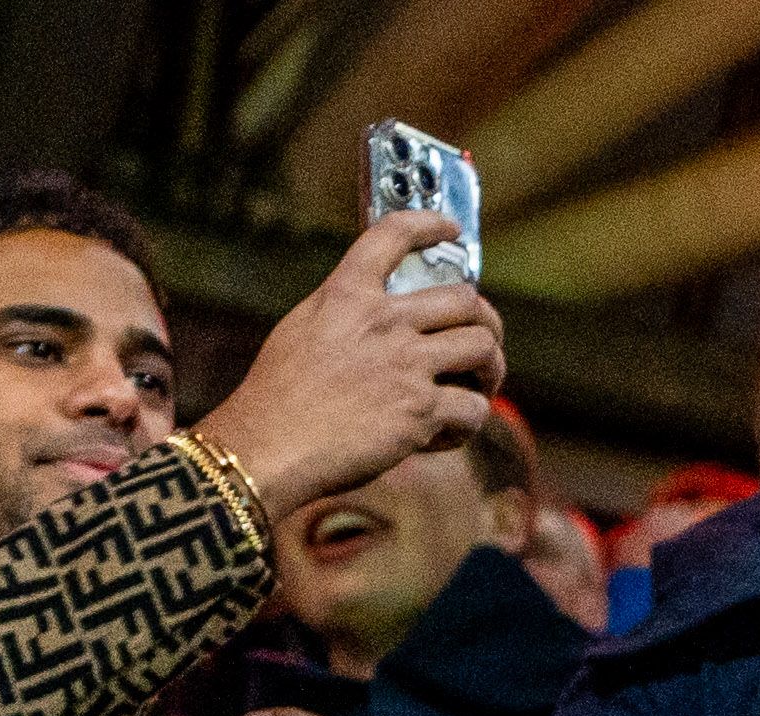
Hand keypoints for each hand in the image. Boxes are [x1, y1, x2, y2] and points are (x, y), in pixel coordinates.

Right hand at [191, 214, 502, 515]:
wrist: (269, 446)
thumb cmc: (276, 397)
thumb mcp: (301, 329)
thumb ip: (341, 312)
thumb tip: (367, 310)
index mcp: (348, 293)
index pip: (394, 234)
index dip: (431, 224)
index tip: (451, 230)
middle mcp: (384, 321)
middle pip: (466, 299)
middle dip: (486, 320)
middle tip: (483, 339)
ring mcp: (406, 364)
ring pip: (482, 348)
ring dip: (490, 369)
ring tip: (480, 385)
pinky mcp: (420, 411)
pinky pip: (473, 409)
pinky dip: (467, 424)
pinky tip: (446, 434)